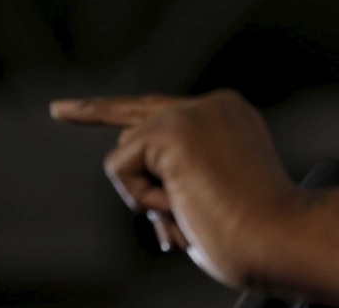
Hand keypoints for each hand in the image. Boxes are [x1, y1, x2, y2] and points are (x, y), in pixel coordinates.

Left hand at [50, 89, 294, 287]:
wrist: (278, 234)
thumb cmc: (253, 229)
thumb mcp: (214, 189)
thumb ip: (177, 171)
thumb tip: (136, 176)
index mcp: (229, 117)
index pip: (160, 109)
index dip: (109, 110)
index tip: (67, 109)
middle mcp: (213, 105)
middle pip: (135, 124)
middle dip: (100, 126)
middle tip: (60, 111)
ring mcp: (193, 113)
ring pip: (128, 151)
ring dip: (148, 194)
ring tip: (191, 211)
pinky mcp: (173, 130)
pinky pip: (122, 167)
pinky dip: (140, 196)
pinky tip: (181, 203)